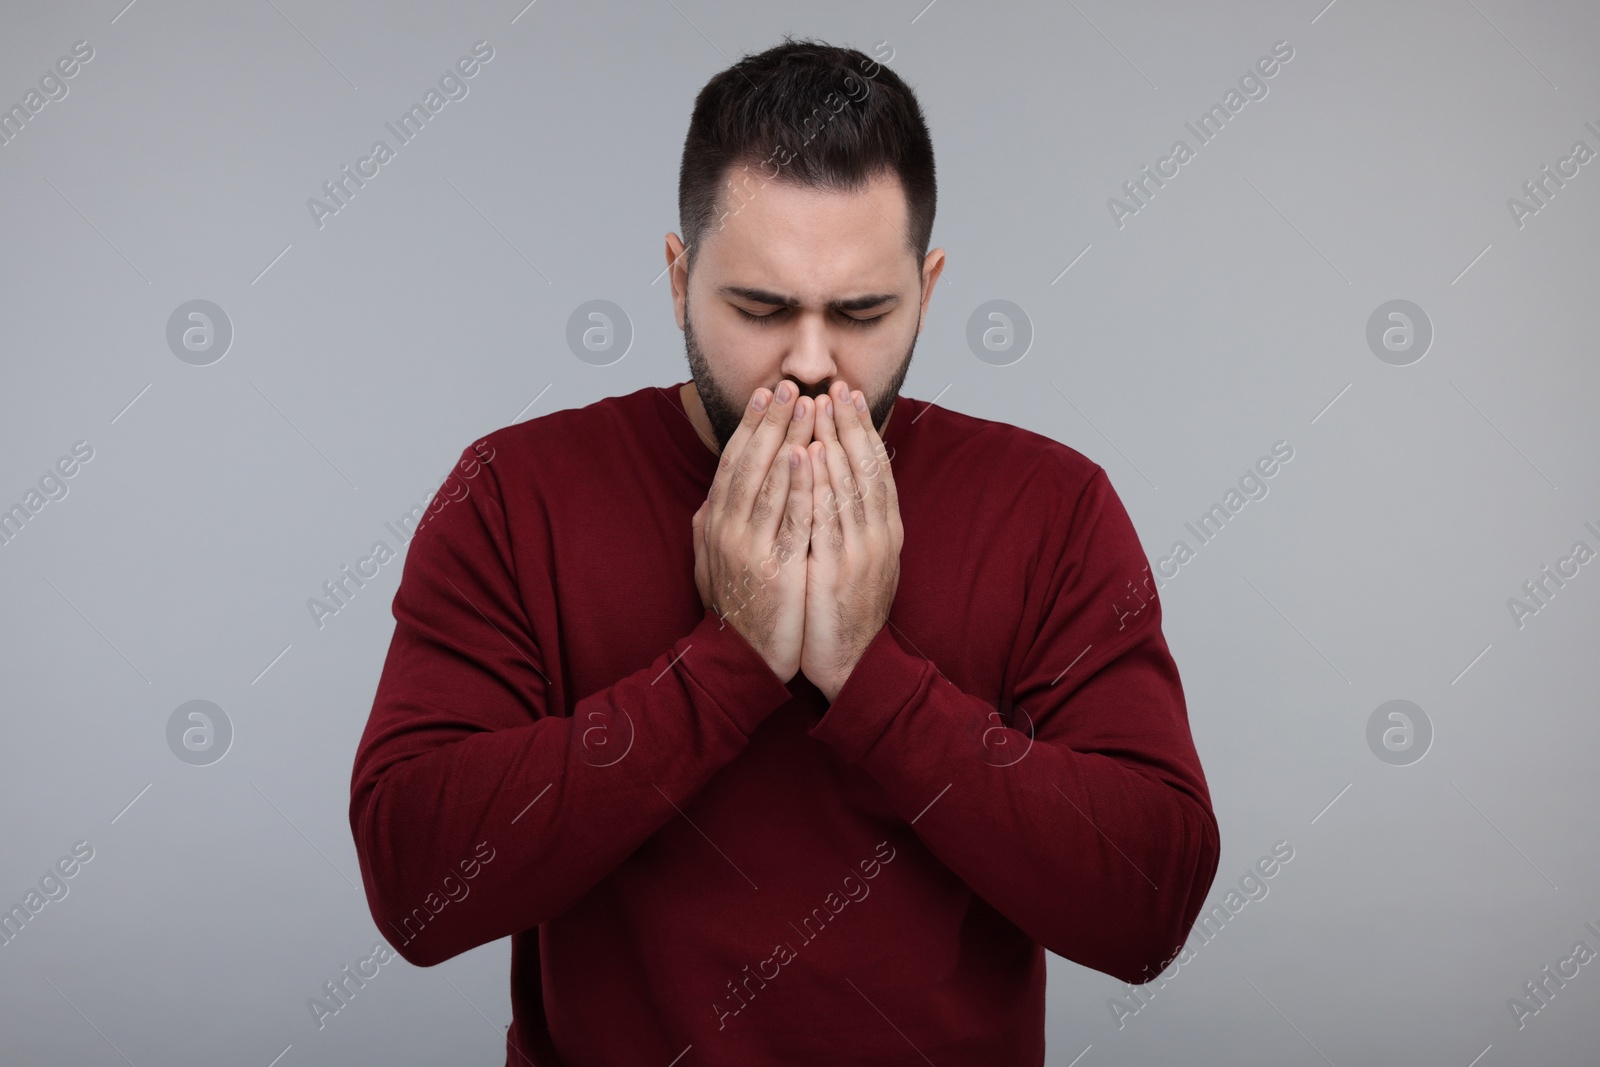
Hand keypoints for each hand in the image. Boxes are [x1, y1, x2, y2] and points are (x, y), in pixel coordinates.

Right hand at [693, 380, 816, 681]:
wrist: (739, 661)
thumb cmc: (735, 609)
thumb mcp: (712, 562)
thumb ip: (714, 527)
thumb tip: (712, 497)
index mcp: (715, 523)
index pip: (734, 462)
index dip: (751, 425)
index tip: (768, 393)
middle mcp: (726, 529)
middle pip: (750, 462)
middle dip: (771, 420)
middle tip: (790, 385)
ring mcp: (748, 548)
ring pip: (768, 480)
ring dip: (787, 438)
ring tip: (806, 404)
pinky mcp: (774, 568)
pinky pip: (788, 517)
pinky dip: (797, 483)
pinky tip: (808, 455)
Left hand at [801, 380, 902, 701]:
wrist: (852, 663)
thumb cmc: (847, 610)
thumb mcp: (859, 559)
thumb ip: (855, 522)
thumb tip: (846, 482)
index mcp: (885, 531)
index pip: (876, 468)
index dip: (863, 429)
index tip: (850, 394)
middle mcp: (879, 535)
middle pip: (865, 468)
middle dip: (850, 424)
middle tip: (836, 385)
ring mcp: (860, 551)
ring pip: (848, 485)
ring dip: (834, 442)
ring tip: (820, 406)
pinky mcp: (836, 569)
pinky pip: (826, 517)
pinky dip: (819, 483)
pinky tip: (808, 456)